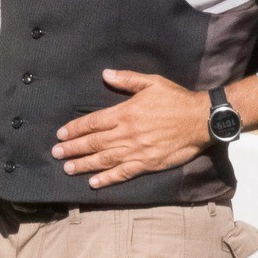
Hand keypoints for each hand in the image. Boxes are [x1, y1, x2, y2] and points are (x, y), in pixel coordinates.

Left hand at [51, 71, 210, 188]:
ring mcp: (136, 150)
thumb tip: (105, 74)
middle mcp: (127, 133)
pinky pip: (123, 173)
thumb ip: (127, 79)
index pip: (94, 122)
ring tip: (68, 168)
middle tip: (56, 153)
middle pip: (94, 142)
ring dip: (84, 164)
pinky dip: (107, 179)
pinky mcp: (147, 164)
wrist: (200, 120)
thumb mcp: (152, 82)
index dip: (75, 129)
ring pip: (104, 159)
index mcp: (126, 112)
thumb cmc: (176, 99)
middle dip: (73, 148)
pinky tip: (93, 183)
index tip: (61, 134)